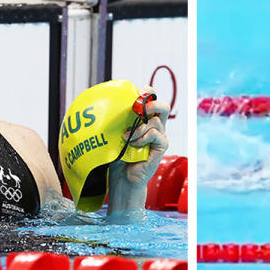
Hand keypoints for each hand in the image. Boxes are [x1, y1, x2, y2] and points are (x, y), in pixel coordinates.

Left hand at [106, 86, 169, 210]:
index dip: (148, 93)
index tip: (139, 91)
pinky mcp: (161, 147)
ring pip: (155, 121)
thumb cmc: (118, 156)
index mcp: (146, 120)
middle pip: (163, 107)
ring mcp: (160, 137)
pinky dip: (143, 137)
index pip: (152, 100)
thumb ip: (117, 121)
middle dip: (152, 103)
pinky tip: (133, 143)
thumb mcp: (115, 135)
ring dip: (139, 127)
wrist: (123, 178)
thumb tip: (106, 106)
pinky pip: (156, 133)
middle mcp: (156, 127)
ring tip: (126, 137)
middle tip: (139, 108)